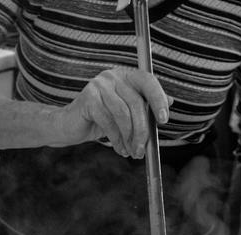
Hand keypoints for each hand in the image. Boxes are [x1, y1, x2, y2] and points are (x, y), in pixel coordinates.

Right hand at [52, 66, 169, 157]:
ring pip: (123, 114)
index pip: (148, 82)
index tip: (164, 120)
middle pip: (136, 103)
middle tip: (142, 150)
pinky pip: (108, 122)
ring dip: (129, 138)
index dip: (158, 100)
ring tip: (131, 152)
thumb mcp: (126, 111)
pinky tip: (119, 149)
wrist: (70, 125)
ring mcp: (99, 86)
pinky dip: (117, 139)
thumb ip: (145, 105)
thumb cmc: (100, 118)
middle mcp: (113, 76)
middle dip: (142, 130)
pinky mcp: (88, 99)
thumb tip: (170, 102)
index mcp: (126, 76)